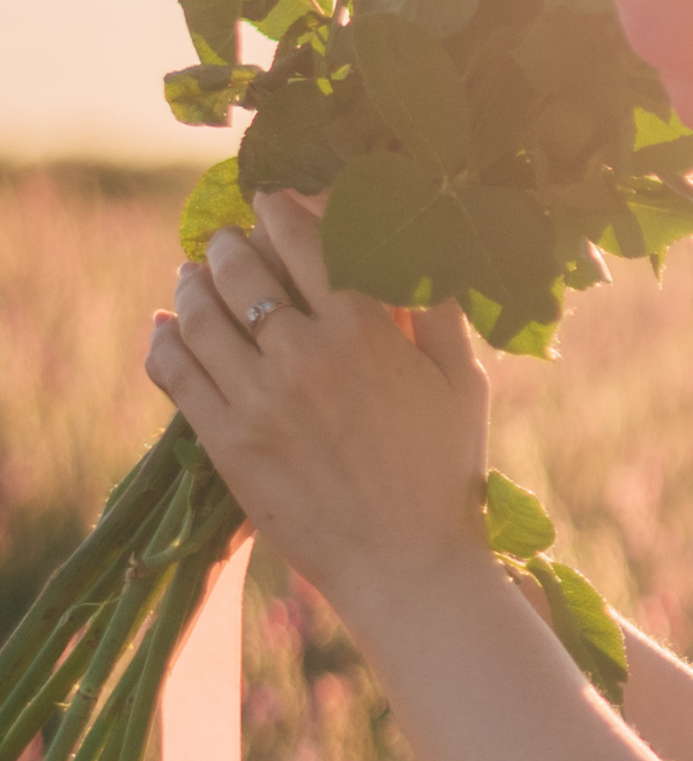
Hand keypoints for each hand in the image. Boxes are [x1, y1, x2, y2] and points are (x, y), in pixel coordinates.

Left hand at [144, 195, 490, 623]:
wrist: (407, 565)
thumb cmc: (445, 471)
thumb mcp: (462, 380)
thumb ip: (437, 308)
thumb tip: (417, 244)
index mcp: (366, 330)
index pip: (304, 237)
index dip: (279, 205)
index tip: (270, 195)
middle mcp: (304, 355)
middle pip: (242, 267)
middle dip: (228, 240)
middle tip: (225, 236)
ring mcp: (258, 400)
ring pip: (200, 313)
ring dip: (190, 282)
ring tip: (191, 274)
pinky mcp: (227, 442)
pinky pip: (175, 372)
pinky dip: (163, 339)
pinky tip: (165, 327)